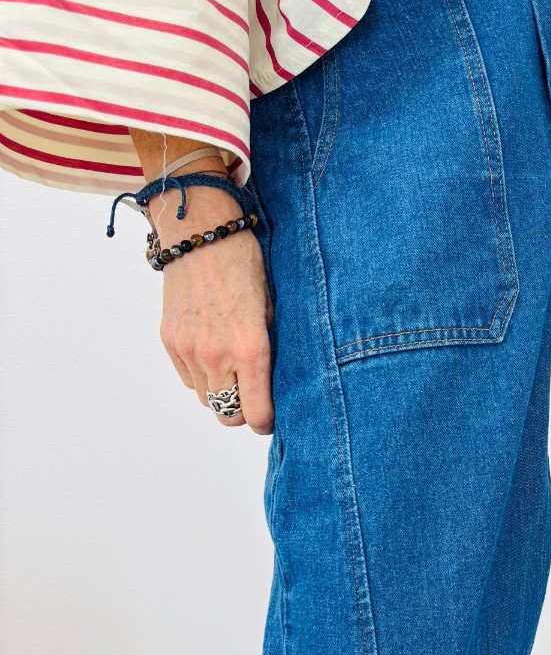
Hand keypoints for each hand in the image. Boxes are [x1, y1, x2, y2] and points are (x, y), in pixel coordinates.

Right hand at [131, 135, 273, 434]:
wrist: (201, 232)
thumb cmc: (246, 263)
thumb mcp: (273, 307)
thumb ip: (271, 348)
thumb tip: (276, 382)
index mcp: (249, 347)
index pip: (255, 412)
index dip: (265, 423)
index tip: (271, 419)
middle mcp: (215, 354)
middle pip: (227, 414)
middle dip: (243, 412)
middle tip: (255, 396)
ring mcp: (188, 349)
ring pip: (206, 398)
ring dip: (221, 392)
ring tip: (235, 369)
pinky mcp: (169, 340)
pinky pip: (188, 378)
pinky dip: (201, 375)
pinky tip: (214, 351)